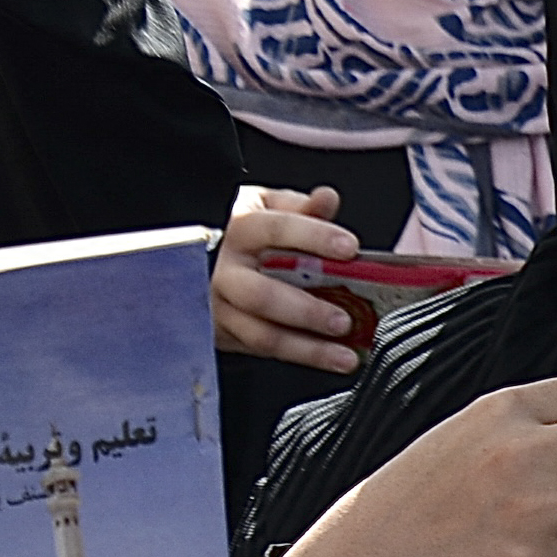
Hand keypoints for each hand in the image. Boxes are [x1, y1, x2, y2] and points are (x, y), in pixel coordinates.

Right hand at [213, 186, 364, 372]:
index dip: (313, 237)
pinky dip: (301, 356)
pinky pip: (263, 350)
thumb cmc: (250, 232)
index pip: (276, 229)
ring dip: (307, 348)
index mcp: (241, 230)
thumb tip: (326, 198)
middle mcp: (225, 270)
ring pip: (261, 334)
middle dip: (305, 311)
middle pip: (261, 295)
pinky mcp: (225, 334)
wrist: (207, 257)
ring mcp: (221, 306)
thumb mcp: (272, 209)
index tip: (350, 248)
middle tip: (343, 320)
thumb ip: (303, 208)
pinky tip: (330, 358)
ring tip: (344, 355)